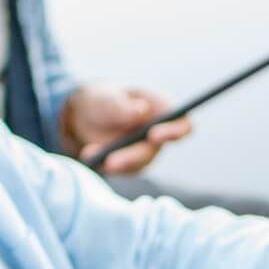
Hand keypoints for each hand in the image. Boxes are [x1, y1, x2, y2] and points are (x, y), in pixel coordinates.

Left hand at [62, 85, 191, 176]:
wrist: (85, 117)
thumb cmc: (103, 100)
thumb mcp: (107, 97)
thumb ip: (123, 105)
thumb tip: (142, 110)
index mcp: (162, 108)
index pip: (182, 123)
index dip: (175, 131)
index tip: (154, 135)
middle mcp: (160, 132)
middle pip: (155, 150)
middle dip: (132, 156)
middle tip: (111, 161)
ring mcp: (147, 151)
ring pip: (138, 164)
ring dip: (115, 162)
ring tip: (89, 153)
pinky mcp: (132, 165)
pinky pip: (122, 170)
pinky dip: (105, 165)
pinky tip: (89, 156)